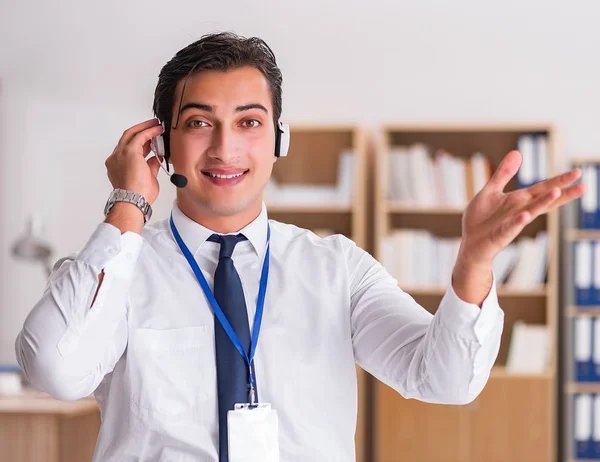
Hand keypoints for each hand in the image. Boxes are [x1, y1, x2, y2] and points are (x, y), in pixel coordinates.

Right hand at [105, 118, 163, 204]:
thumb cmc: (138, 195)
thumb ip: (150, 166)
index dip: (141, 143)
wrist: (133, 201)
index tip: (150, 140)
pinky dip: (149, 131)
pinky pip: (140, 136)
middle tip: (152, 126)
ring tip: (156, 125)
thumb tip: (156, 159)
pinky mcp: (129, 152)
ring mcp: (120, 154)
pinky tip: (157, 129)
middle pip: (127, 138)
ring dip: (145, 128)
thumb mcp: (147, 178)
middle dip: (141, 130)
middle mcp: (116, 158)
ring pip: (131, 134)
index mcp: (118, 165)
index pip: (128, 149)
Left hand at [458, 150, 586, 266]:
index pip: (543, 188)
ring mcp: (512, 223)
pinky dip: (518, 221)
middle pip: (544, 200)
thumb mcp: (491, 190)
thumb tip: (517, 152)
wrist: (469, 242)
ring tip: (556, 192)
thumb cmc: (481, 218)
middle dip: (562, 193)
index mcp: (519, 199)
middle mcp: (520, 210)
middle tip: (583, 186)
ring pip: (531, 212)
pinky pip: (511, 227)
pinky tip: (525, 215)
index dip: (559, 181)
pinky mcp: (501, 234)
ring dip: (543, 203)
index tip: (578, 173)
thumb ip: (504, 173)